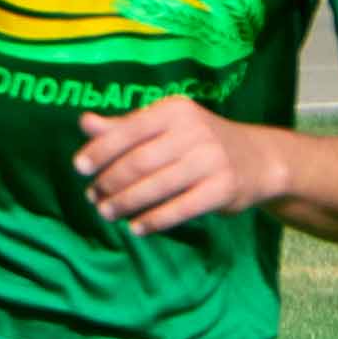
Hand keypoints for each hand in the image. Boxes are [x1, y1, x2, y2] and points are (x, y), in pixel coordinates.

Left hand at [78, 96, 278, 237]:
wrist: (257, 160)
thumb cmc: (199, 142)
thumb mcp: (165, 127)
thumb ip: (125, 127)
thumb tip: (85, 123)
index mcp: (175, 110)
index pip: (129, 130)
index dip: (101, 150)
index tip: (80, 169)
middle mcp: (194, 131)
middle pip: (139, 162)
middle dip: (110, 183)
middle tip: (93, 199)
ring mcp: (211, 160)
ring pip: (156, 187)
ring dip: (126, 204)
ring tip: (107, 213)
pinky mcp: (223, 189)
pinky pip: (180, 209)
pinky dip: (154, 221)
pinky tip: (137, 228)